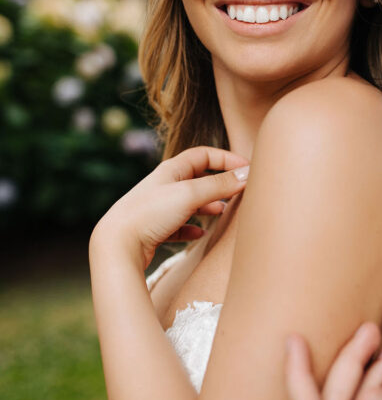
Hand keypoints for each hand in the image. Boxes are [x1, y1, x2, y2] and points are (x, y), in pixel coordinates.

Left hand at [90, 146, 249, 269]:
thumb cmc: (150, 214)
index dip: (226, 159)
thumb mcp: (189, 194)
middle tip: (239, 193)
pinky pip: (178, 225)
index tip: (247, 169)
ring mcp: (158, 208)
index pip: (203, 155)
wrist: (116, 245)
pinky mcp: (154, 229)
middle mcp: (163, 186)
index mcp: (170, 170)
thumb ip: (220, 184)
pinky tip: (200, 234)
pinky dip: (192, 227)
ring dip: (208, 205)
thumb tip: (247, 173)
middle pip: (197, 178)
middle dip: (219, 184)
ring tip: (223, 213)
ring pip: (189, 202)